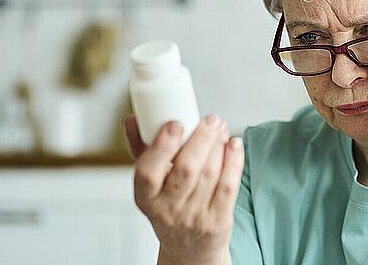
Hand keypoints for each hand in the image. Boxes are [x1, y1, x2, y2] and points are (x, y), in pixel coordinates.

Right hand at [124, 114, 243, 264]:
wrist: (189, 249)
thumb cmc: (169, 207)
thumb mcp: (150, 184)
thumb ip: (141, 150)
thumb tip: (133, 120)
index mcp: (146, 197)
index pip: (148, 172)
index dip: (162, 146)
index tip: (175, 123)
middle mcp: (168, 210)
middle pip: (187, 169)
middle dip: (202, 139)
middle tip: (211, 120)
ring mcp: (194, 217)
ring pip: (210, 174)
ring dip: (219, 146)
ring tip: (220, 128)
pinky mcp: (218, 221)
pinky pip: (228, 186)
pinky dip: (234, 161)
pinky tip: (234, 145)